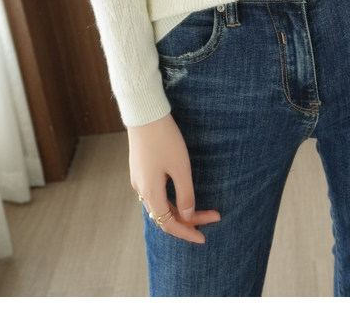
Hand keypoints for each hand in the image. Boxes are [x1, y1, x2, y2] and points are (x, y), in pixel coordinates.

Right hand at [127, 113, 220, 243]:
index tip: (204, 237)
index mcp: (150, 192)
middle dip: (188, 220)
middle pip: (164, 215)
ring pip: (159, 204)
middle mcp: (141, 189)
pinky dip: (170, 199)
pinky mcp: (140, 168)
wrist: (144, 113)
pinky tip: (180, 195)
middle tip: (211, 218)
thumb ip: (185, 194)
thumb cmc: (164, 139)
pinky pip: (155, 193)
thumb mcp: (180, 167)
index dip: (187, 232)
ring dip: (179, 210)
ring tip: (199, 210)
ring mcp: (138, 178)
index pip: (169, 224)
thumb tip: (187, 214)